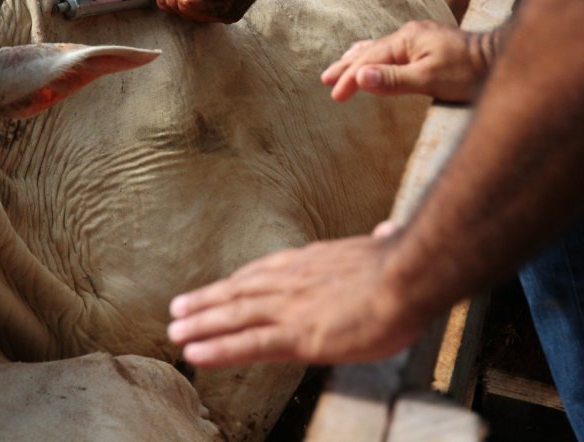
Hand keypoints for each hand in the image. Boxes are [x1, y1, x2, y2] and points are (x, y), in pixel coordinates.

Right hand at [156, 0, 270, 22]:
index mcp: (207, 1)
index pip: (184, 9)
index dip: (170, 4)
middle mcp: (216, 11)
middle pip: (188, 15)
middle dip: (174, 4)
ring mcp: (226, 13)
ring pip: (198, 15)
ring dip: (183, 4)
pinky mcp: (234, 9)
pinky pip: (212, 11)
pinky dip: (197, 6)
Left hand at [167, 236, 423, 366]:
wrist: (407, 277)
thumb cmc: (403, 267)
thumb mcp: (385, 247)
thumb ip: (378, 243)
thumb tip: (387, 230)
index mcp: (310, 262)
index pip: (264, 272)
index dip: (237, 281)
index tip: (219, 286)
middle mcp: (290, 281)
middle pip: (239, 292)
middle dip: (206, 301)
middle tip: (178, 308)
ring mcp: (289, 308)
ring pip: (233, 316)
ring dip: (201, 323)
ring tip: (176, 329)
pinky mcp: (296, 335)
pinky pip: (247, 344)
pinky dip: (217, 348)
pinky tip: (194, 353)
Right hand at [321, 20, 498, 102]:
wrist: (499, 58)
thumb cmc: (468, 72)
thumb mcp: (429, 79)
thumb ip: (393, 79)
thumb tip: (360, 77)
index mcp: (406, 40)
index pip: (369, 61)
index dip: (349, 79)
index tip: (335, 96)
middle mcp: (409, 34)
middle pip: (369, 51)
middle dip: (346, 66)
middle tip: (325, 79)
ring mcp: (418, 37)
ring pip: (378, 48)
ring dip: (357, 59)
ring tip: (340, 66)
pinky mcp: (426, 44)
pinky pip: (391, 49)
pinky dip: (374, 56)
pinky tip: (373, 58)